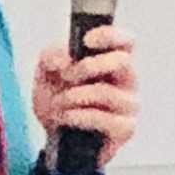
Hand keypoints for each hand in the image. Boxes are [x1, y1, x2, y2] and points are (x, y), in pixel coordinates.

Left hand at [35, 22, 139, 171]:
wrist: (54, 138)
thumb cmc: (58, 101)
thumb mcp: (46, 74)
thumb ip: (51, 56)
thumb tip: (63, 59)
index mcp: (112, 60)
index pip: (125, 41)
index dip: (110, 35)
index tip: (86, 41)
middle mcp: (126, 80)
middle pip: (122, 61)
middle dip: (87, 66)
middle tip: (66, 76)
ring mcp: (129, 105)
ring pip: (107, 92)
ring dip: (74, 97)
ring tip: (58, 104)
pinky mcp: (126, 128)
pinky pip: (104, 119)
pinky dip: (78, 117)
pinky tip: (66, 118)